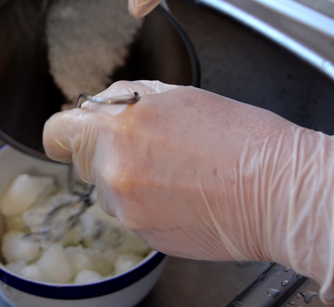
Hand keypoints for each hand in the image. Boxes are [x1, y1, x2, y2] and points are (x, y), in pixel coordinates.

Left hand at [43, 80, 333, 301]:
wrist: (277, 191)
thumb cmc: (240, 138)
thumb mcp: (177, 97)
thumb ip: (126, 102)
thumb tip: (100, 109)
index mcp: (118, 128)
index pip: (57, 132)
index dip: (65, 132)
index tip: (73, 134)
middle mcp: (114, 172)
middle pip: (85, 162)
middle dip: (107, 153)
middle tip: (149, 147)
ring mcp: (128, 210)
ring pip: (109, 190)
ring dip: (129, 179)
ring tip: (174, 171)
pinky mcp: (145, 237)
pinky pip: (131, 213)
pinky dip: (147, 203)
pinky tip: (182, 193)